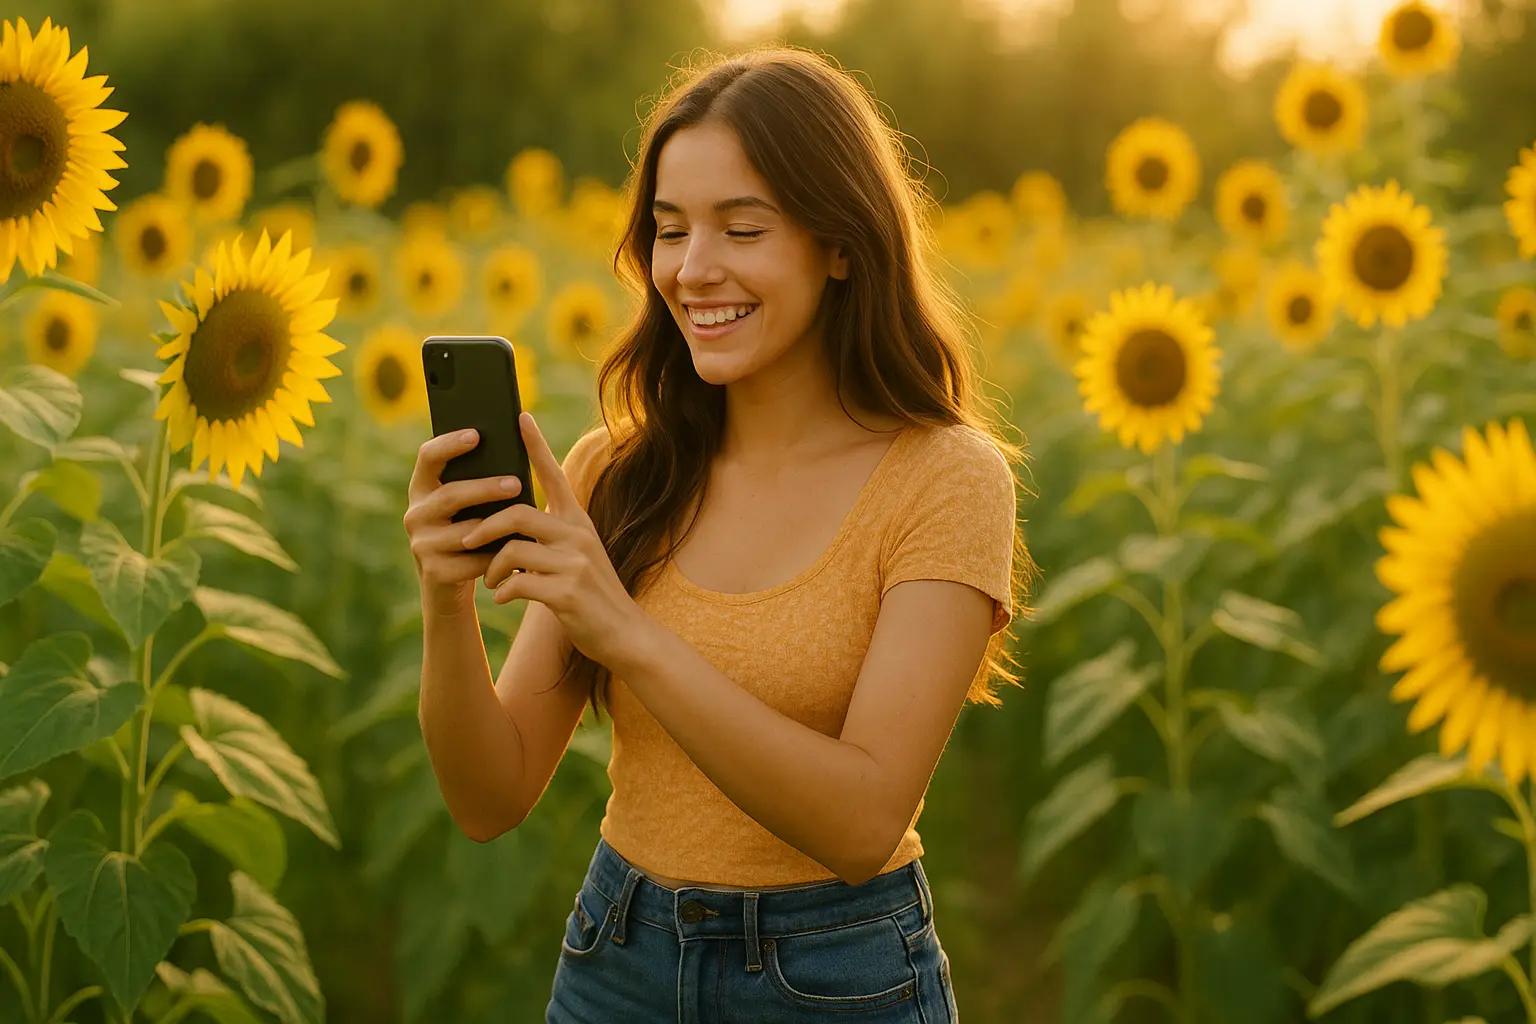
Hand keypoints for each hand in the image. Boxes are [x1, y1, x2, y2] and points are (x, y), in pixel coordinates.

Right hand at [402, 427, 517, 616]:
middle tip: (516, 483)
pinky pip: (471, 562)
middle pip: (450, 496)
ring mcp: (421, 544)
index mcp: (423, 488)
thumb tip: (515, 450)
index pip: (428, 457)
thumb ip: (479, 481)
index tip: (476, 434)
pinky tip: (518, 553)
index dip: (449, 444)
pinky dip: (496, 558)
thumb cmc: (471, 531)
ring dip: (496, 526)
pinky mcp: (434, 572)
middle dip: (485, 488)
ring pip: (464, 532)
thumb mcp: (469, 505)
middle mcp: (415, 514)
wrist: (452, 583)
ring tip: (525, 518)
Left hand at [459, 411, 647, 668]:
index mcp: (578, 522)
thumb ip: (551, 536)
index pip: (554, 474)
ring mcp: (574, 563)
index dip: (536, 445)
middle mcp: (578, 535)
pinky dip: (503, 592)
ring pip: (512, 549)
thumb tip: (508, 522)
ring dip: (491, 567)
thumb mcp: (577, 556)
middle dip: (485, 527)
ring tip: (490, 580)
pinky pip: (517, 583)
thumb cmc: (592, 595)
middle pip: (517, 513)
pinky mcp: (567, 592)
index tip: (520, 417)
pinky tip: (504, 598)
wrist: (624, 633)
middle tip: (469, 540)